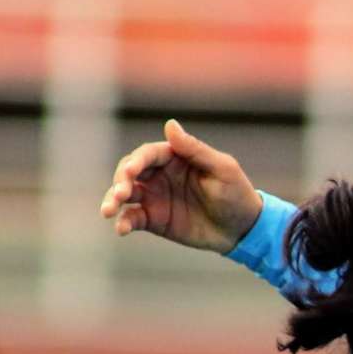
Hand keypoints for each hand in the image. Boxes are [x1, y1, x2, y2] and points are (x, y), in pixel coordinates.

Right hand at [100, 119, 263, 251]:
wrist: (243, 229)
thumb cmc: (236, 193)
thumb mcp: (221, 169)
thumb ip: (195, 149)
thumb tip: (170, 124)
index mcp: (174, 157)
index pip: (147, 154)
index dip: (137, 161)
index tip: (131, 172)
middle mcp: (159, 174)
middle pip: (129, 172)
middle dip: (120, 181)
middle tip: (120, 193)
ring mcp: (154, 196)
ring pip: (125, 194)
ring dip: (113, 200)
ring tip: (108, 211)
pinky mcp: (154, 219)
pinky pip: (133, 218)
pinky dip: (124, 222)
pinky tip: (121, 229)